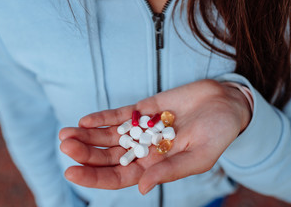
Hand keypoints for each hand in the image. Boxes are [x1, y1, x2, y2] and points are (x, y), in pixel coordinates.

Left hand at [59, 79, 250, 193]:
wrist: (225, 104)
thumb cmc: (218, 134)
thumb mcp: (198, 156)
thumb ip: (170, 170)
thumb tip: (141, 188)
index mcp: (154, 167)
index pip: (118, 177)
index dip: (94, 177)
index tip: (71, 172)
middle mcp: (143, 149)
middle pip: (108, 155)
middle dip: (85, 152)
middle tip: (65, 146)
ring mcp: (142, 128)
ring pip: (108, 135)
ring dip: (87, 135)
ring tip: (66, 134)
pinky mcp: (144, 108)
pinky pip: (120, 114)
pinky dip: (103, 117)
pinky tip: (86, 120)